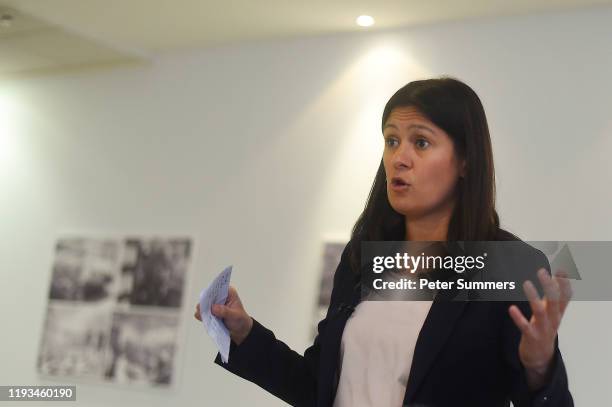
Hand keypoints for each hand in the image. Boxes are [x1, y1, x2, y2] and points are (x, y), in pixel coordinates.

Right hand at [194, 285, 253, 345]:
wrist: (240, 329)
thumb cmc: (240, 319)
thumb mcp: (235, 315)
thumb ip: (225, 311)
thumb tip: (213, 308)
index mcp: (228, 292)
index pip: (218, 288)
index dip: (211, 292)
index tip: (206, 299)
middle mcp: (220, 296)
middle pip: (209, 296)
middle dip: (205, 302)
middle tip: (201, 309)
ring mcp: (214, 304)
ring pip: (204, 304)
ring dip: (202, 309)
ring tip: (202, 315)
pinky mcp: (210, 312)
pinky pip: (203, 312)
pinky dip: (202, 315)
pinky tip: (202, 318)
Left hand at [508, 268, 572, 389]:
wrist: (540, 356)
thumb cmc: (544, 329)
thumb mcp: (552, 312)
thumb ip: (554, 296)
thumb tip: (556, 277)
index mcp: (557, 313)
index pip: (564, 296)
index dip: (564, 283)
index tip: (560, 269)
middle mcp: (552, 320)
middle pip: (553, 301)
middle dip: (549, 286)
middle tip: (542, 272)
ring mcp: (543, 329)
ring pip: (540, 312)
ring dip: (533, 297)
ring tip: (526, 284)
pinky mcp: (532, 336)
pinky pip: (525, 326)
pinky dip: (519, 318)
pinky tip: (511, 308)